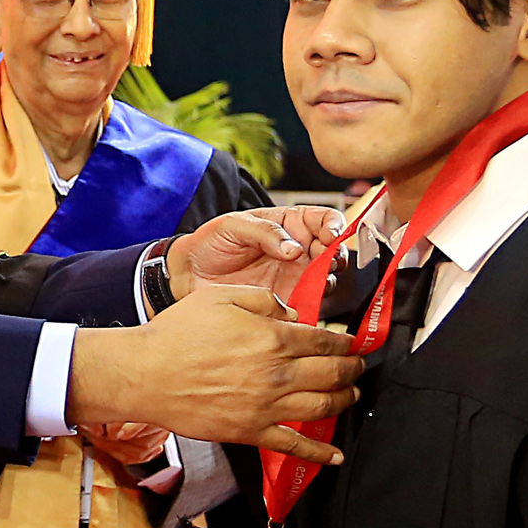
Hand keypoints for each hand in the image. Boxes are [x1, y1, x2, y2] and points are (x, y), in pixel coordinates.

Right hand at [67, 283, 359, 464]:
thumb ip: (263, 300)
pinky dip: (319, 452)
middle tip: (359, 367)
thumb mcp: (221, 296)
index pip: (325, 342)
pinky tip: (335, 455)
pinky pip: (294, 445)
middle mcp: (276, 374)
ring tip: (351, 395)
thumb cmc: (177, 333)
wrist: (146, 374)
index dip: (346, 343)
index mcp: (273, 338)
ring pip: (322, 407)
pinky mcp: (251, 432)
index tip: (353, 343)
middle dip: (353, 370)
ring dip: (344, 401)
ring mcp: (266, 407)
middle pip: (332, 374)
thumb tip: (292, 314)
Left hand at [169, 206, 349, 301]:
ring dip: (328, 281)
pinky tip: (303, 303)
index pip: (325, 220)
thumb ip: (265, 233)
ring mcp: (295, 278)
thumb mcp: (234, 226)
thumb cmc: (211, 243)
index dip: (334, 226)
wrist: (189, 274)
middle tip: (327, 261)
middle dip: (337, 256)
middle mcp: (299, 251)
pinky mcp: (288, 303)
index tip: (331, 235)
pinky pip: (310, 306)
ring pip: (328, 280)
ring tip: (316, 282)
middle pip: (334, 252)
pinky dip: (313, 307)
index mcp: (290, 225)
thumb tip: (294, 249)